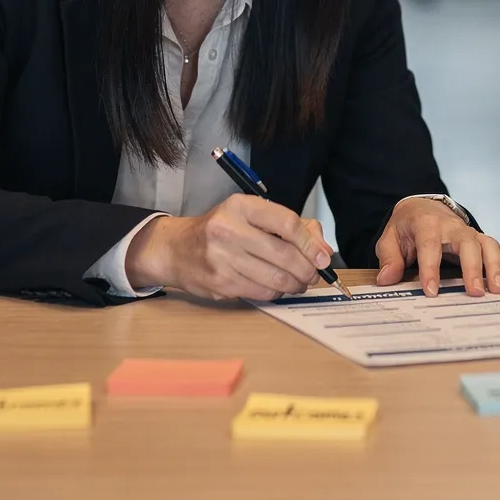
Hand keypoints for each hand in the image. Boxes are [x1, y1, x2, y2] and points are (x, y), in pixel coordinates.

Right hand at [128, 193, 333, 301]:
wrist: (176, 249)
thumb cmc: (221, 230)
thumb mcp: (251, 215)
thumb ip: (291, 227)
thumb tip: (322, 250)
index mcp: (240, 206)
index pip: (287, 223)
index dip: (310, 243)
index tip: (323, 257)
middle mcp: (229, 230)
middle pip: (284, 255)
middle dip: (307, 269)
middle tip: (314, 275)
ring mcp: (222, 259)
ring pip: (276, 278)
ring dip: (295, 284)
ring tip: (299, 282)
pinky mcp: (220, 283)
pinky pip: (261, 293)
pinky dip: (276, 292)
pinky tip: (278, 287)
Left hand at [375, 197, 499, 296]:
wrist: (424, 208)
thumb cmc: (407, 227)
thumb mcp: (391, 238)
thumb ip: (389, 258)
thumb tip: (387, 279)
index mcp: (428, 224)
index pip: (430, 246)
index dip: (430, 269)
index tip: (431, 292)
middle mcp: (454, 227)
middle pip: (468, 244)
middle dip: (472, 269)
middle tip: (475, 293)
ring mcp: (472, 233)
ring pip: (488, 245)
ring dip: (496, 268)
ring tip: (498, 291)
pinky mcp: (482, 241)